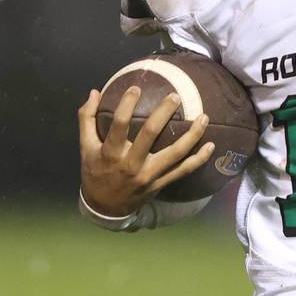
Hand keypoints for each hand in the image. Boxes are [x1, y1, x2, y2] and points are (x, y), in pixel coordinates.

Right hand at [77, 86, 215, 217]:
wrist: (105, 207)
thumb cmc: (95, 171)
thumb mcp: (84, 146)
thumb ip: (87, 118)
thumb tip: (95, 91)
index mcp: (111, 153)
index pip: (119, 124)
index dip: (126, 105)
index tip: (135, 88)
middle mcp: (131, 164)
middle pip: (150, 134)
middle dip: (164, 113)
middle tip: (175, 96)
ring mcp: (148, 175)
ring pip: (175, 154)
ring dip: (192, 135)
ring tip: (204, 117)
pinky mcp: (160, 184)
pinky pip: (183, 171)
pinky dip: (199, 159)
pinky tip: (211, 146)